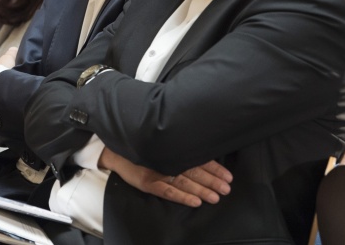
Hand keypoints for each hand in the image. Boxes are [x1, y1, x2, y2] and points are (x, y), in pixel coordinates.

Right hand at [99, 148, 231, 206]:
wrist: (115, 149)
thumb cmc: (142, 144)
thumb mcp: (161, 141)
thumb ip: (179, 146)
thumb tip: (202, 150)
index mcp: (173, 149)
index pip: (198, 159)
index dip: (214, 168)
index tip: (228, 176)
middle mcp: (167, 159)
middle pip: (194, 172)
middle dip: (212, 181)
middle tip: (227, 188)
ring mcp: (157, 171)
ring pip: (184, 182)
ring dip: (201, 190)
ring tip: (216, 197)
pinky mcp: (148, 182)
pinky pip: (168, 191)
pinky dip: (182, 197)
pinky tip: (195, 202)